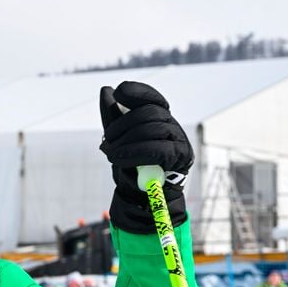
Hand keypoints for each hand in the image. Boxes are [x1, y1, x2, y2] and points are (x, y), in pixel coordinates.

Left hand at [99, 82, 192, 233]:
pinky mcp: (181, 157)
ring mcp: (179, 140)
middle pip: (150, 112)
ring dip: (126, 141)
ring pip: (153, 128)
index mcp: (158, 119)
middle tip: (107, 140)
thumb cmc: (132, 165)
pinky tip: (119, 159)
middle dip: (123, 124)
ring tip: (111, 154)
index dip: (137, 91)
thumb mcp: (118, 139)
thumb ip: (112, 116)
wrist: (141, 196)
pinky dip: (134, 152)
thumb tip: (106, 90)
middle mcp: (172, 126)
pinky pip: (158, 149)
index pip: (152, 97)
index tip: (119, 92)